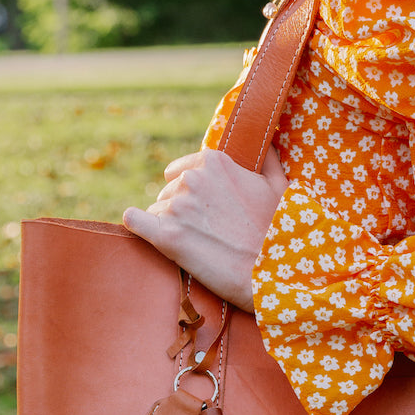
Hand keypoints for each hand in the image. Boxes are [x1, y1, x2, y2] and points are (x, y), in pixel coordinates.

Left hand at [122, 146, 288, 311]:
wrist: (271, 271)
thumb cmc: (278, 229)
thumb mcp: (279, 185)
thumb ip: (267, 158)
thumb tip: (265, 143)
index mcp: (214, 162)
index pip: (181, 170)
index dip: (192, 191)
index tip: (204, 208)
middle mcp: (191, 179)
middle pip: (169, 191)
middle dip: (182, 208)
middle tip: (204, 229)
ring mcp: (177, 206)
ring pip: (158, 210)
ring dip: (170, 224)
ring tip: (196, 242)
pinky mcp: (166, 236)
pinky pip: (135, 221)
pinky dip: (138, 224)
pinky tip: (143, 229)